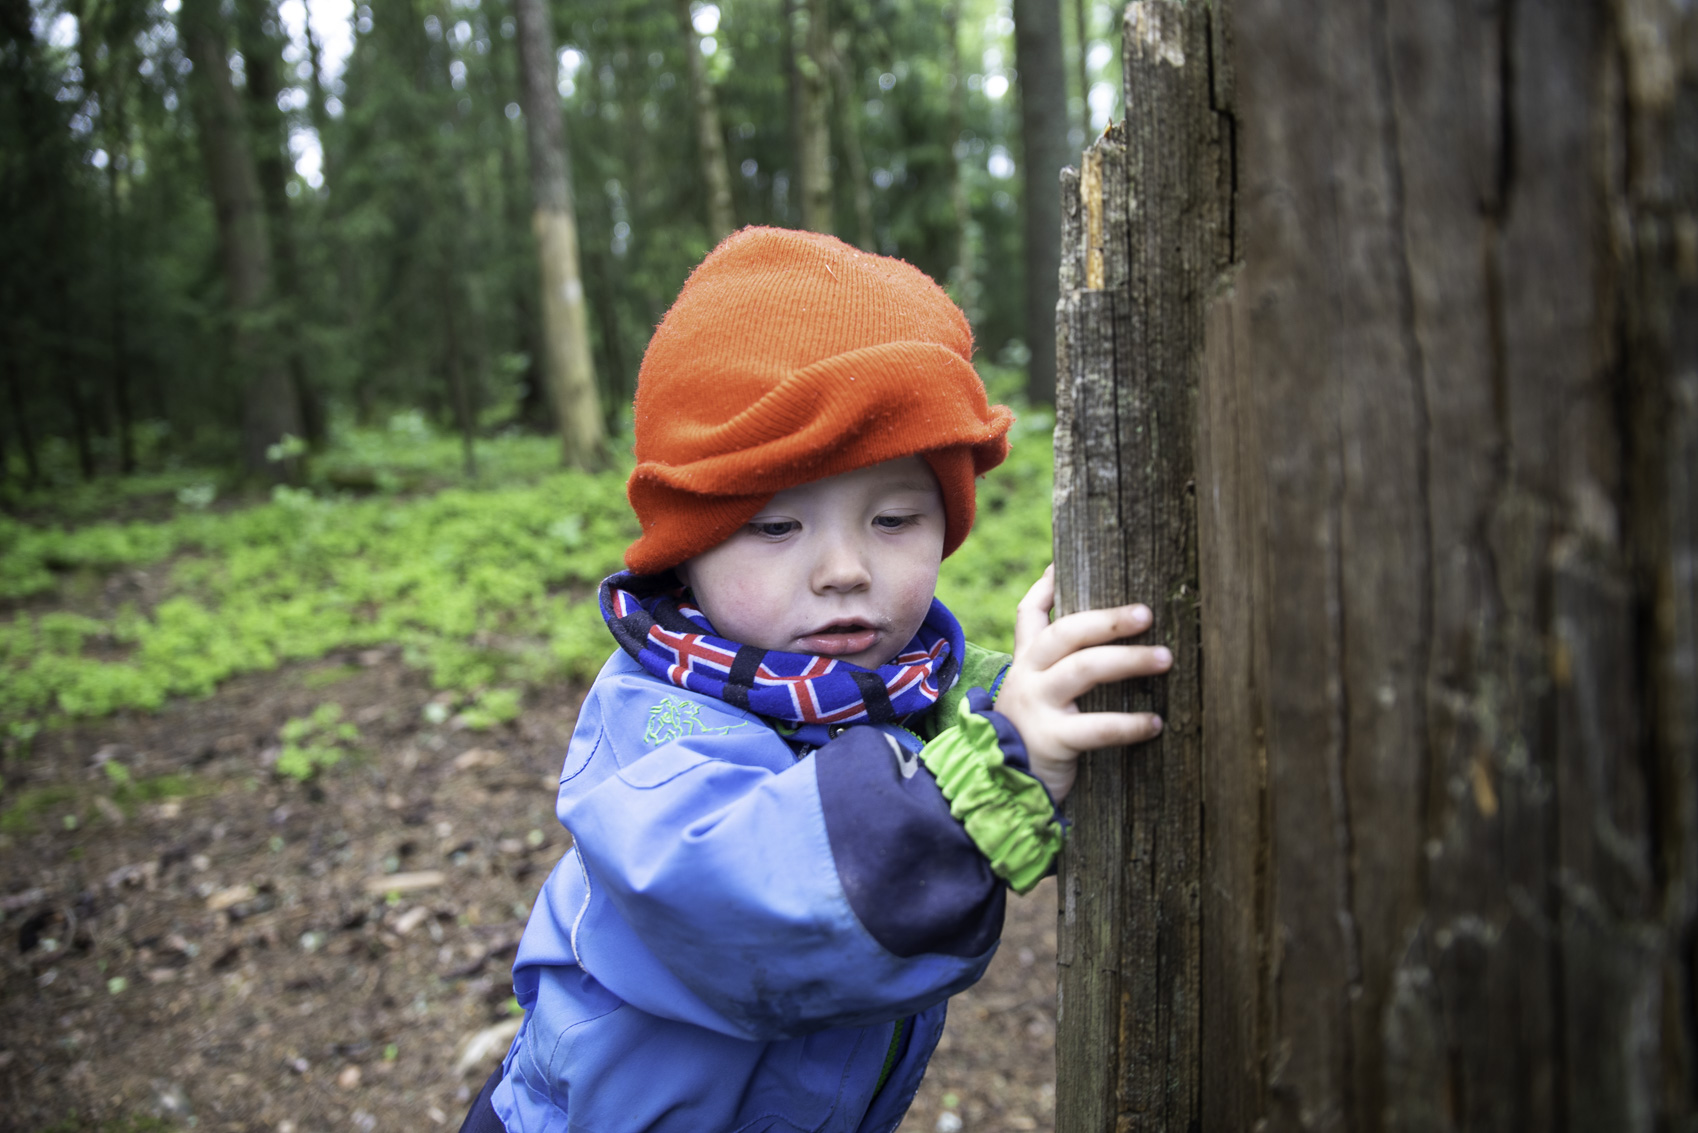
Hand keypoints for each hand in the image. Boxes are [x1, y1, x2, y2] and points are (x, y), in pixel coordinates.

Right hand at [993, 564, 1171, 802]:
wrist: (1001, 789)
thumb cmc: (1031, 739)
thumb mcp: (1034, 697)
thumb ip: (1058, 670)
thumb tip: (1110, 643)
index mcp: (1026, 663)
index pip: (1029, 614)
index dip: (1048, 586)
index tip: (1069, 564)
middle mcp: (1028, 677)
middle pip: (1065, 632)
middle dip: (1108, 619)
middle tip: (1147, 613)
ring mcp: (1037, 706)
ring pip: (1084, 669)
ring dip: (1128, 660)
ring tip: (1166, 658)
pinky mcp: (1051, 740)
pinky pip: (1095, 727)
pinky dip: (1129, 724)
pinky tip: (1155, 723)